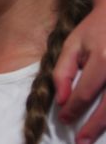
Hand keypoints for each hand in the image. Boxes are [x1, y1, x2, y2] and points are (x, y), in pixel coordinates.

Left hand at [53, 0, 105, 141]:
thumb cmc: (95, 29)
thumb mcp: (73, 43)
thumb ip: (62, 71)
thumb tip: (60, 100)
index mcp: (103, 59)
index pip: (85, 92)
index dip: (74, 109)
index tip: (64, 119)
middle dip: (93, 126)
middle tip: (80, 142)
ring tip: (93, 138)